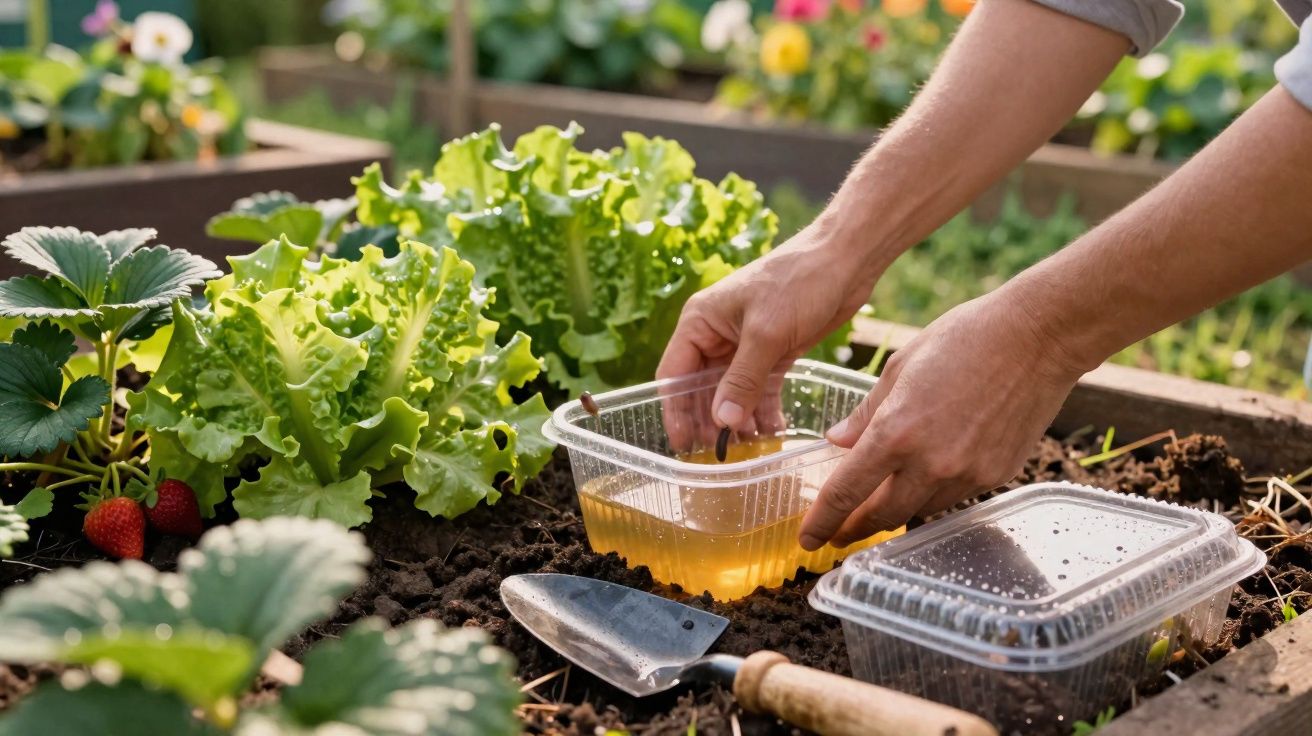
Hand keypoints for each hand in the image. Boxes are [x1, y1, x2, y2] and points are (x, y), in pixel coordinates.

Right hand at [657, 221, 879, 441]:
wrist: (845, 260)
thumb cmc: (798, 282)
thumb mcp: (765, 334)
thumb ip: (742, 380)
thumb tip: (721, 422)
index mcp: (700, 322)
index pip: (674, 374)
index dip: (676, 411)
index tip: (683, 445)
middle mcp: (716, 334)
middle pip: (701, 388)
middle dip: (708, 420)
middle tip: (717, 454)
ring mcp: (745, 344)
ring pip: (731, 392)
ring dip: (737, 420)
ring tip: (746, 451)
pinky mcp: (773, 351)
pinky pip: (760, 389)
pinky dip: (763, 411)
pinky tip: (772, 433)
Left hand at [799, 289, 1087, 549]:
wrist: (1038, 337)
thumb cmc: (964, 338)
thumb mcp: (899, 367)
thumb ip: (865, 413)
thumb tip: (838, 441)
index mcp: (896, 433)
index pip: (846, 492)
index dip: (823, 521)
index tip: (808, 538)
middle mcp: (930, 463)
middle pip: (882, 515)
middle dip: (855, 528)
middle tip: (838, 532)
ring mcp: (967, 474)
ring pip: (919, 510)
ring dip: (895, 510)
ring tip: (878, 504)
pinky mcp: (996, 475)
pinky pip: (953, 497)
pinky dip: (932, 494)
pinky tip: (925, 479)